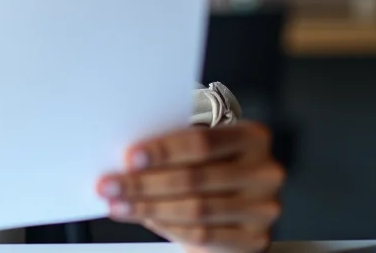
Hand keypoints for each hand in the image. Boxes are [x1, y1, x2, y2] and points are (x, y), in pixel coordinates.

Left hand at [96, 122, 284, 252]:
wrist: (238, 205)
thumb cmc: (212, 168)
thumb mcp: (201, 150)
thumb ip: (175, 149)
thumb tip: (126, 160)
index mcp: (253, 137)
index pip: (202, 142)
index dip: (163, 150)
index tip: (129, 157)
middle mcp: (265, 172)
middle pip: (194, 178)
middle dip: (144, 183)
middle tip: (109, 185)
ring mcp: (264, 208)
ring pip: (195, 209)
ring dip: (148, 207)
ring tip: (118, 204)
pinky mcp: (256, 239)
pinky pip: (202, 235)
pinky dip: (168, 227)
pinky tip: (145, 218)